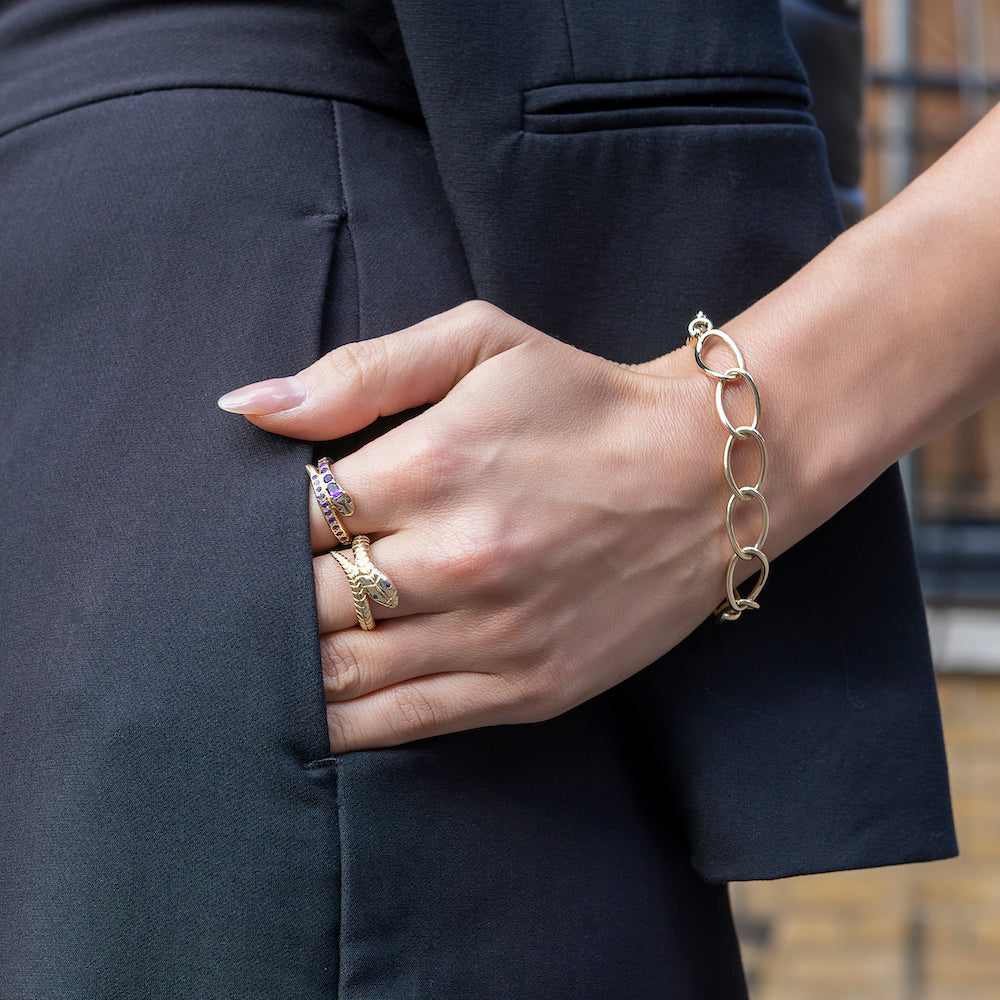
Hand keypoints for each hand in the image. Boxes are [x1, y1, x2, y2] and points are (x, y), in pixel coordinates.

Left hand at [219, 301, 733, 751]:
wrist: (706, 477)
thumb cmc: (585, 402)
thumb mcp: (481, 344)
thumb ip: (360, 371)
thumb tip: (246, 407)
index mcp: (433, 466)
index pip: (293, 520)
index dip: (259, 533)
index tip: (263, 533)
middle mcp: (457, 559)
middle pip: (308, 604)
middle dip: (267, 603)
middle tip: (250, 601)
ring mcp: (495, 634)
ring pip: (344, 675)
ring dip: (291, 670)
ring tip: (264, 658)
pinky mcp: (529, 687)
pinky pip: (406, 722)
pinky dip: (346, 724)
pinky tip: (314, 713)